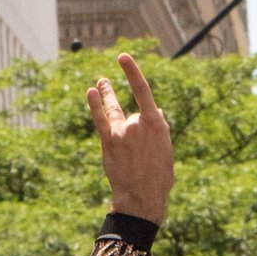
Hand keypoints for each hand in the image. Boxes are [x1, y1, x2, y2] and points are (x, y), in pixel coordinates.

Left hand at [87, 54, 173, 225]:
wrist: (142, 197)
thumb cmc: (158, 177)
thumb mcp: (166, 151)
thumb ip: (159, 129)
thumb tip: (154, 111)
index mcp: (156, 124)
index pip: (143, 91)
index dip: (131, 72)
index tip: (122, 58)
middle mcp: (137, 123)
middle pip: (131, 114)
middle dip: (132, 124)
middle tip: (109, 86)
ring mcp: (121, 132)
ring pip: (113, 109)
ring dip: (106, 94)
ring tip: (101, 82)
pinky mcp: (108, 143)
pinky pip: (100, 119)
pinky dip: (94, 105)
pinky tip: (90, 92)